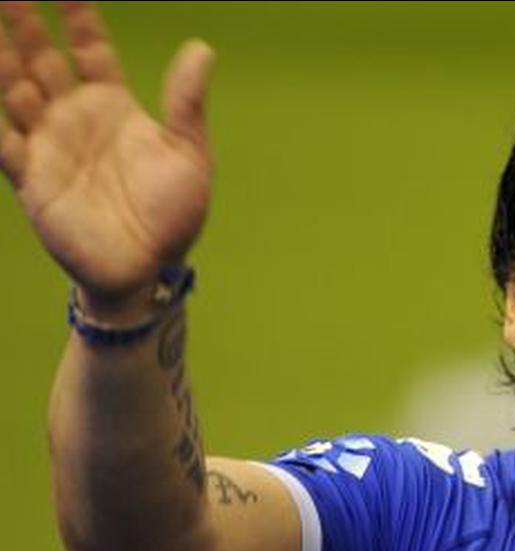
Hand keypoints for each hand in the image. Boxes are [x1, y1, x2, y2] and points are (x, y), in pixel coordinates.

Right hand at [0, 1, 214, 307]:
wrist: (150, 269)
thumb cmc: (174, 214)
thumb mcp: (188, 153)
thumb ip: (186, 102)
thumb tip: (201, 49)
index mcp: (113, 105)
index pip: (88, 47)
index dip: (76, 13)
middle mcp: (74, 117)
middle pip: (40, 56)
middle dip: (23, 21)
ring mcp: (49, 144)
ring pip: (12, 87)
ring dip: (0, 56)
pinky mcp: (32, 177)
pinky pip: (1, 141)